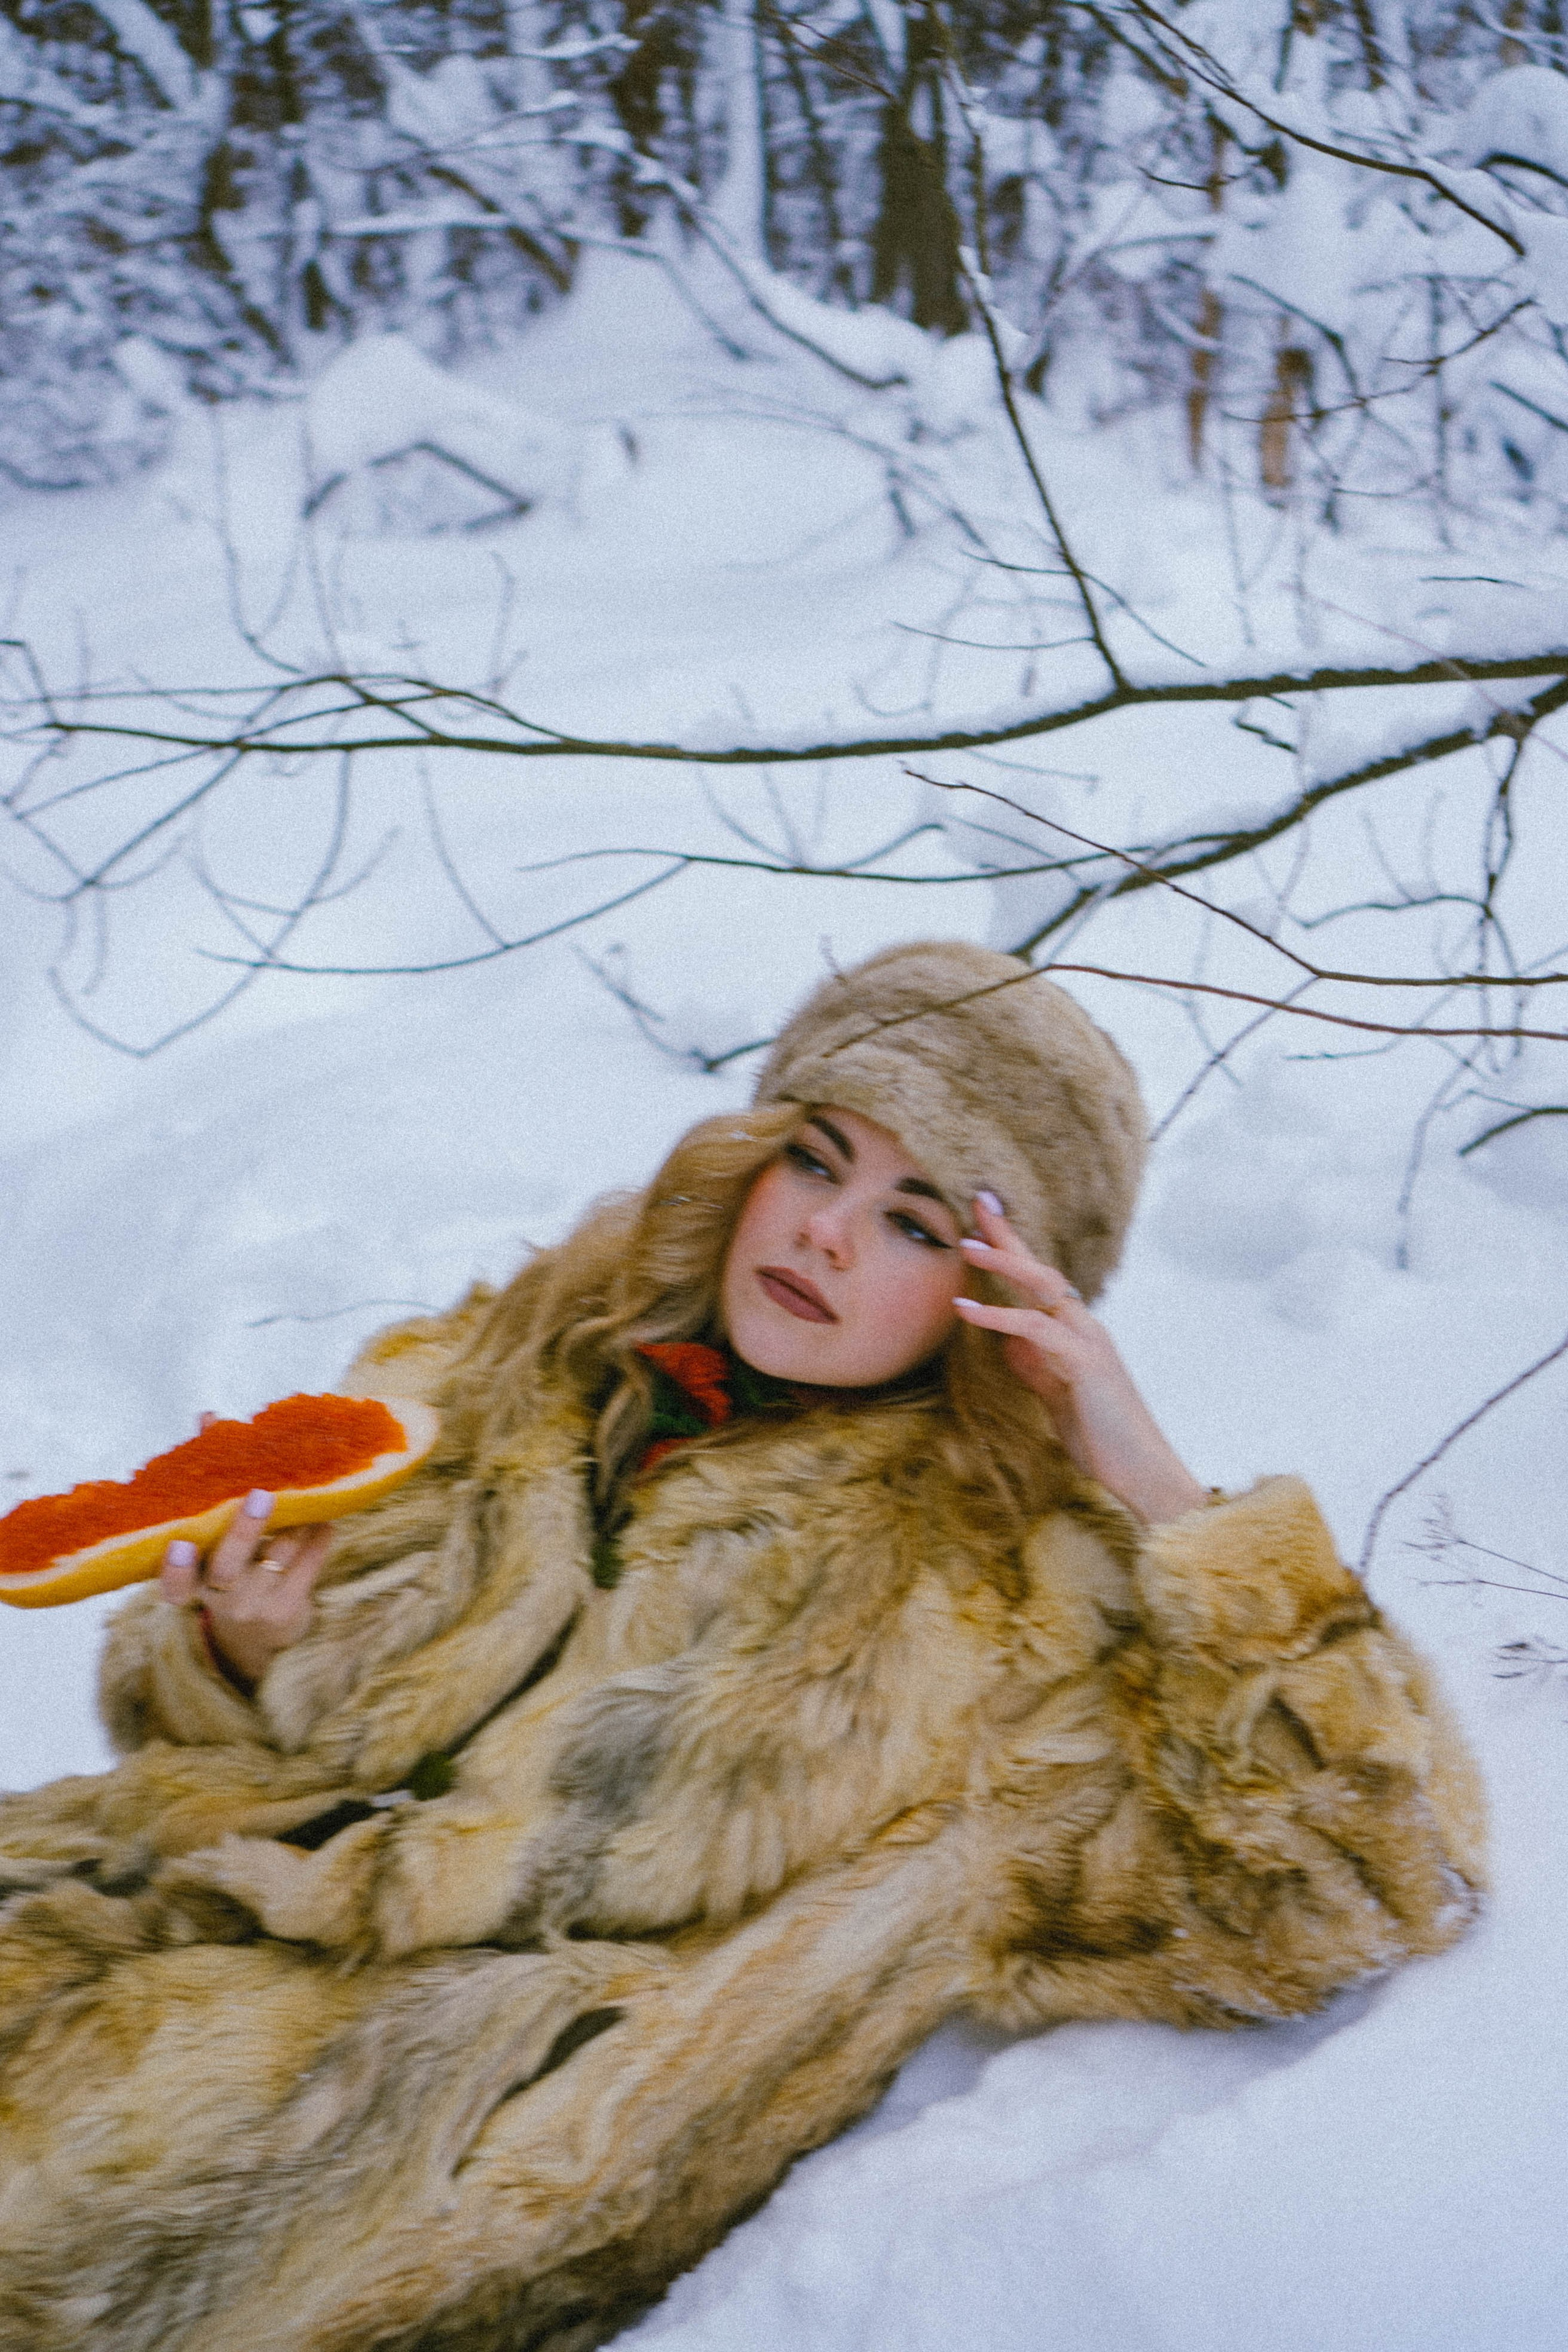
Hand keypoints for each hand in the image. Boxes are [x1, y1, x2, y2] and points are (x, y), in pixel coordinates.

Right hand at [159, 1416, 331, 1685]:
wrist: (258, 1631)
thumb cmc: (229, 1564)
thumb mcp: (211, 1537)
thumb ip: (210, 1482)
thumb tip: (209, 1417)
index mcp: (192, 1582)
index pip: (173, 1586)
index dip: (174, 1569)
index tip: (178, 1544)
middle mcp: (219, 1599)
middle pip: (227, 1569)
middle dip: (245, 1530)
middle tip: (261, 1494)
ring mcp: (255, 1607)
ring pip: (276, 1559)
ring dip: (294, 1522)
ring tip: (307, 1489)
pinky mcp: (289, 1611)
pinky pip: (309, 1567)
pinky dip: (317, 1537)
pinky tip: (324, 1516)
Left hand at [955, 1195, 1208, 1526]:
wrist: (1141, 1471)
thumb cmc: (1101, 1436)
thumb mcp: (1057, 1396)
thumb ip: (1035, 1367)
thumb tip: (1008, 1343)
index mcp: (1077, 1332)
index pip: (1040, 1280)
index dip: (1012, 1247)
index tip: (984, 1218)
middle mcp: (1086, 1326)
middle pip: (1042, 1268)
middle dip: (1009, 1236)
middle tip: (977, 1202)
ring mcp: (1089, 1340)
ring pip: (1044, 1287)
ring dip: (1003, 1263)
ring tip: (965, 1246)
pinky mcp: (1086, 1362)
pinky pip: (1036, 1329)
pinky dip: (999, 1316)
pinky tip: (967, 1311)